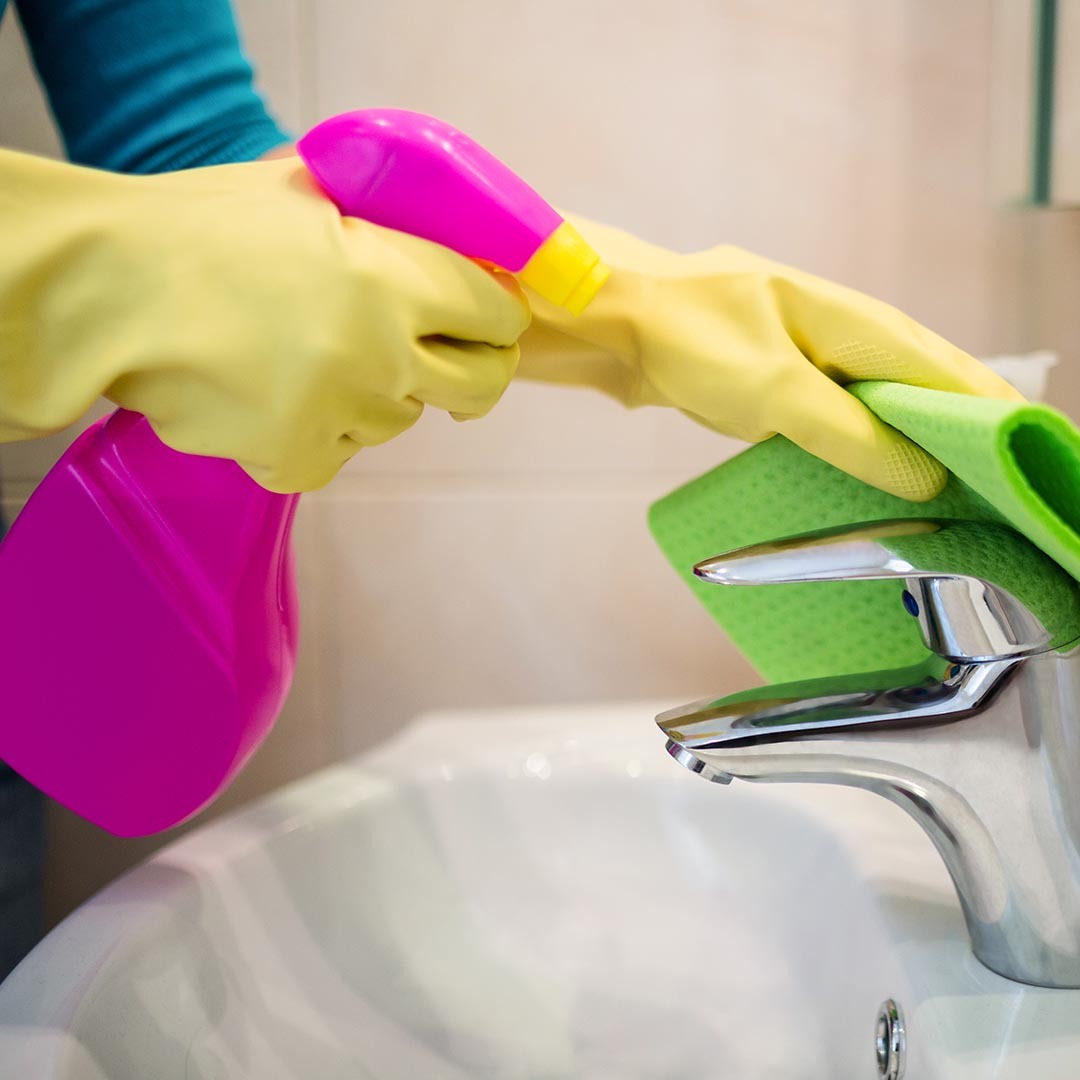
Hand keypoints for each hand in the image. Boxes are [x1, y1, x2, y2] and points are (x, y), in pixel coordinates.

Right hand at [0, 151, 529, 491]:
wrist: (107, 295)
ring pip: (399, 419)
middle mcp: (385, 353)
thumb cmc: (198, 230)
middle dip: (475, 373)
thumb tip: (428, 220)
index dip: (496, 314)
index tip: (485, 317)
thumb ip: (378, 213)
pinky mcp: (298, 458)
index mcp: (396, 277)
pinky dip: (313, 433)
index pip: (498, 314)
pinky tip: (270, 396)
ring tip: (309, 358)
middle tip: (451, 365)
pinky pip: (335, 453)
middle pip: (481, 386)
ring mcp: (343, 412)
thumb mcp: (301, 193)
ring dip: (374, 395)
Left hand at [518, 216, 1020, 499]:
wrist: (609, 322)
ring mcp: (801, 349)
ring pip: (877, 394)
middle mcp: (833, 326)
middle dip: (962, 421)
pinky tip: (874, 465)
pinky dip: (862, 438)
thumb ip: (849, 431)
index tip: (1030, 444)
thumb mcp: (773, 392)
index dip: (986, 407)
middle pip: (918, 377)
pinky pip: (834, 409)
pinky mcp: (772, 375)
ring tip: (955, 475)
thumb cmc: (685, 339)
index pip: (939, 366)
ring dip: (914, 431)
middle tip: (1006, 469)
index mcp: (846, 315)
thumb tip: (922, 473)